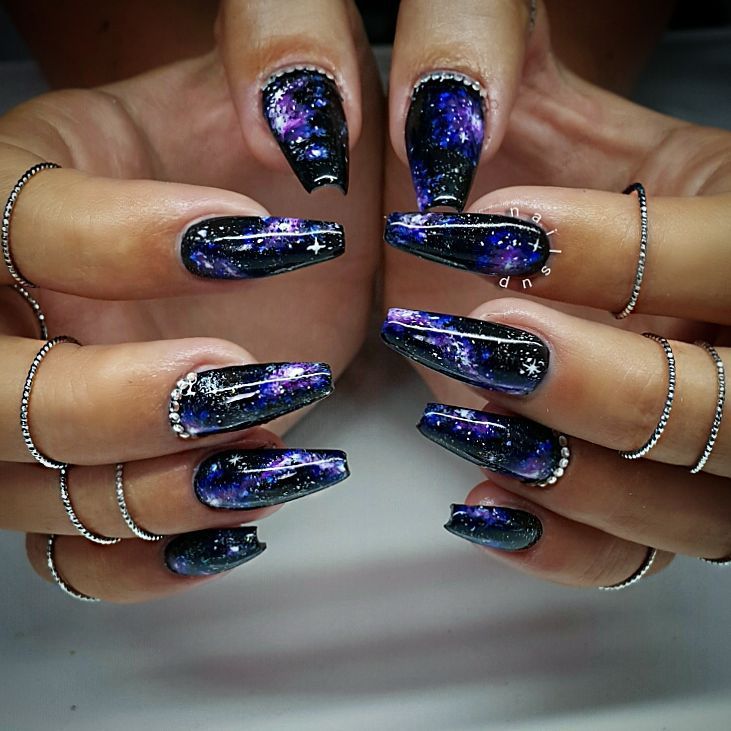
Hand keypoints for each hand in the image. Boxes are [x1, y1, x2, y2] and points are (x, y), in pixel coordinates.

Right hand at [0, 0, 380, 601]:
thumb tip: (303, 118)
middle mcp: (12, 307)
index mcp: (22, 185)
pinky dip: (149, 560)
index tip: (251, 244)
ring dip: (157, 492)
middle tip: (238, 380)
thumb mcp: (273, 88)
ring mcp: (47, 403)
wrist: (280, 226)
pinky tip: (236, 520)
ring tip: (267, 455)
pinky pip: (78, 555)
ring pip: (37, 492)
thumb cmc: (270, 155)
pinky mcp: (99, 471)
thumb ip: (280, 62)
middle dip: (115, 402)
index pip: (12, 222)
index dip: (121, 243)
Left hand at [381, 0, 730, 585]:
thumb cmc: (531, 169)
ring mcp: (708, 441)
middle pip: (728, 408)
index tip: (486, 226)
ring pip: (690, 506)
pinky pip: (634, 561)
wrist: (526, 245)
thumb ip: (500, 66)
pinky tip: (486, 507)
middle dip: (597, 382)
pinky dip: (563, 546)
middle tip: (488, 338)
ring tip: (472, 422)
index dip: (610, 253)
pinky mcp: (652, 498)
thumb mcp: (544, 106)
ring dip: (573, 474)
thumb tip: (441, 118)